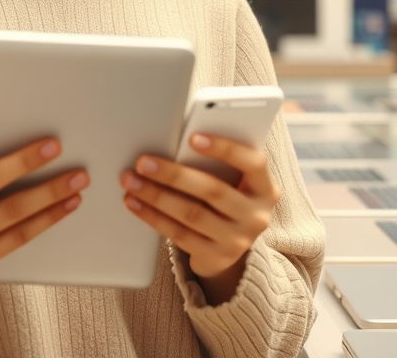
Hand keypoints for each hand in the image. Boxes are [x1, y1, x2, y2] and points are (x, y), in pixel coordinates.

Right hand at [0, 139, 88, 284]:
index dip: (20, 162)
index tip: (50, 146)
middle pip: (8, 207)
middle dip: (47, 187)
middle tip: (78, 171)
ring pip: (17, 228)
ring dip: (52, 207)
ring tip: (77, 188)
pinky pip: (16, 244)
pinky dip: (43, 225)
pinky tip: (62, 209)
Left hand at [120, 133, 279, 281]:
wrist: (227, 246)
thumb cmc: (224, 198)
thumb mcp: (231, 182)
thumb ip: (215, 164)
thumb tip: (176, 142)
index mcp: (266, 188)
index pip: (254, 163)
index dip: (225, 148)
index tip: (193, 137)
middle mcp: (257, 216)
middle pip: (213, 191)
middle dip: (173, 174)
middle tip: (143, 162)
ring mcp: (239, 240)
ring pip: (192, 214)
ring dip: (156, 196)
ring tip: (131, 181)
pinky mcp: (217, 258)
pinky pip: (179, 235)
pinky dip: (153, 217)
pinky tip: (135, 203)